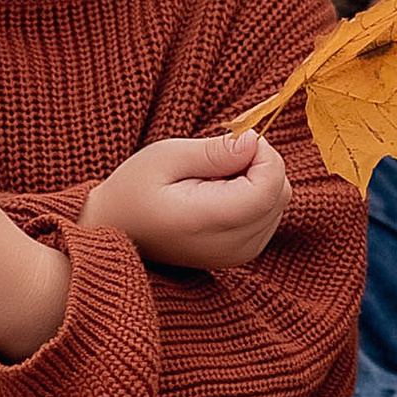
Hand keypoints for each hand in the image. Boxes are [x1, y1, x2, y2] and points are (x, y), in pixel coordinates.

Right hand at [81, 132, 289, 269]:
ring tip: (212, 180)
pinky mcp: (244, 254)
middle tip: (216, 160)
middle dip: (259, 164)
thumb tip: (255, 142)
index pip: (271, 185)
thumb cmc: (134, 190)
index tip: (232, 142)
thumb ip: (214, 152)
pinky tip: (220, 194)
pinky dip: (254, 194)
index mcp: (209, 222)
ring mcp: (241, 254)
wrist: (116, 230)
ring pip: (280, 200)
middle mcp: (233, 246)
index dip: (262, 153)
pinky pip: (271, 212)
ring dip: (257, 179)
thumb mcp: (166, 157)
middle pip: (281, 192)